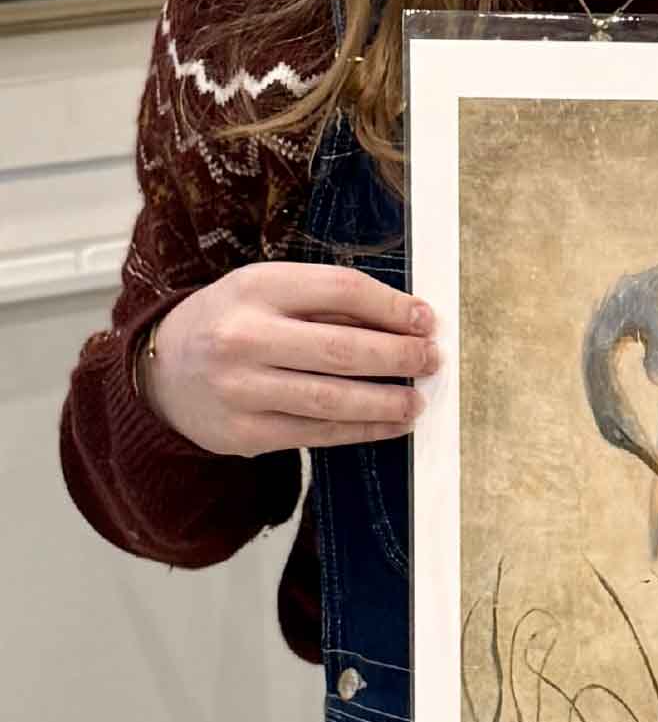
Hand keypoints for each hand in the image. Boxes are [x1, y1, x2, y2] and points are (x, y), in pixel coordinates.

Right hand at [144, 261, 437, 455]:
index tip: (427, 320)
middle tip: (431, 360)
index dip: (394, 307)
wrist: (161, 370)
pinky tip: (391, 424)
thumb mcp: (270, 290)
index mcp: (256, 288)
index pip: (342, 290)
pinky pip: (317, 433)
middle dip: (400, 356)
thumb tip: (408, 320)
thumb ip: (329, 302)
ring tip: (418, 400)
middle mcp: (243, 338)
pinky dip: (362, 429)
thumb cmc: (233, 321)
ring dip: (387, 401)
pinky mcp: (244, 433)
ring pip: (332, 399)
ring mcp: (241, 390)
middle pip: (342, 349)